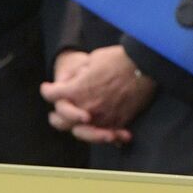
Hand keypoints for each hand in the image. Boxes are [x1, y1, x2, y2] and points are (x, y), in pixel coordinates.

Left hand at [40, 45, 155, 144]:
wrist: (146, 65)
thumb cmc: (119, 58)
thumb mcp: (93, 59)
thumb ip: (80, 73)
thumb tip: (76, 78)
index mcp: (77, 90)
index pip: (52, 94)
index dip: (47, 90)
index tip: (47, 88)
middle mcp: (86, 107)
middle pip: (60, 121)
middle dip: (56, 116)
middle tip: (54, 114)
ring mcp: (101, 117)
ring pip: (81, 132)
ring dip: (76, 128)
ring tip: (78, 124)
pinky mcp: (118, 121)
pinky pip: (105, 133)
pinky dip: (102, 133)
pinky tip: (102, 132)